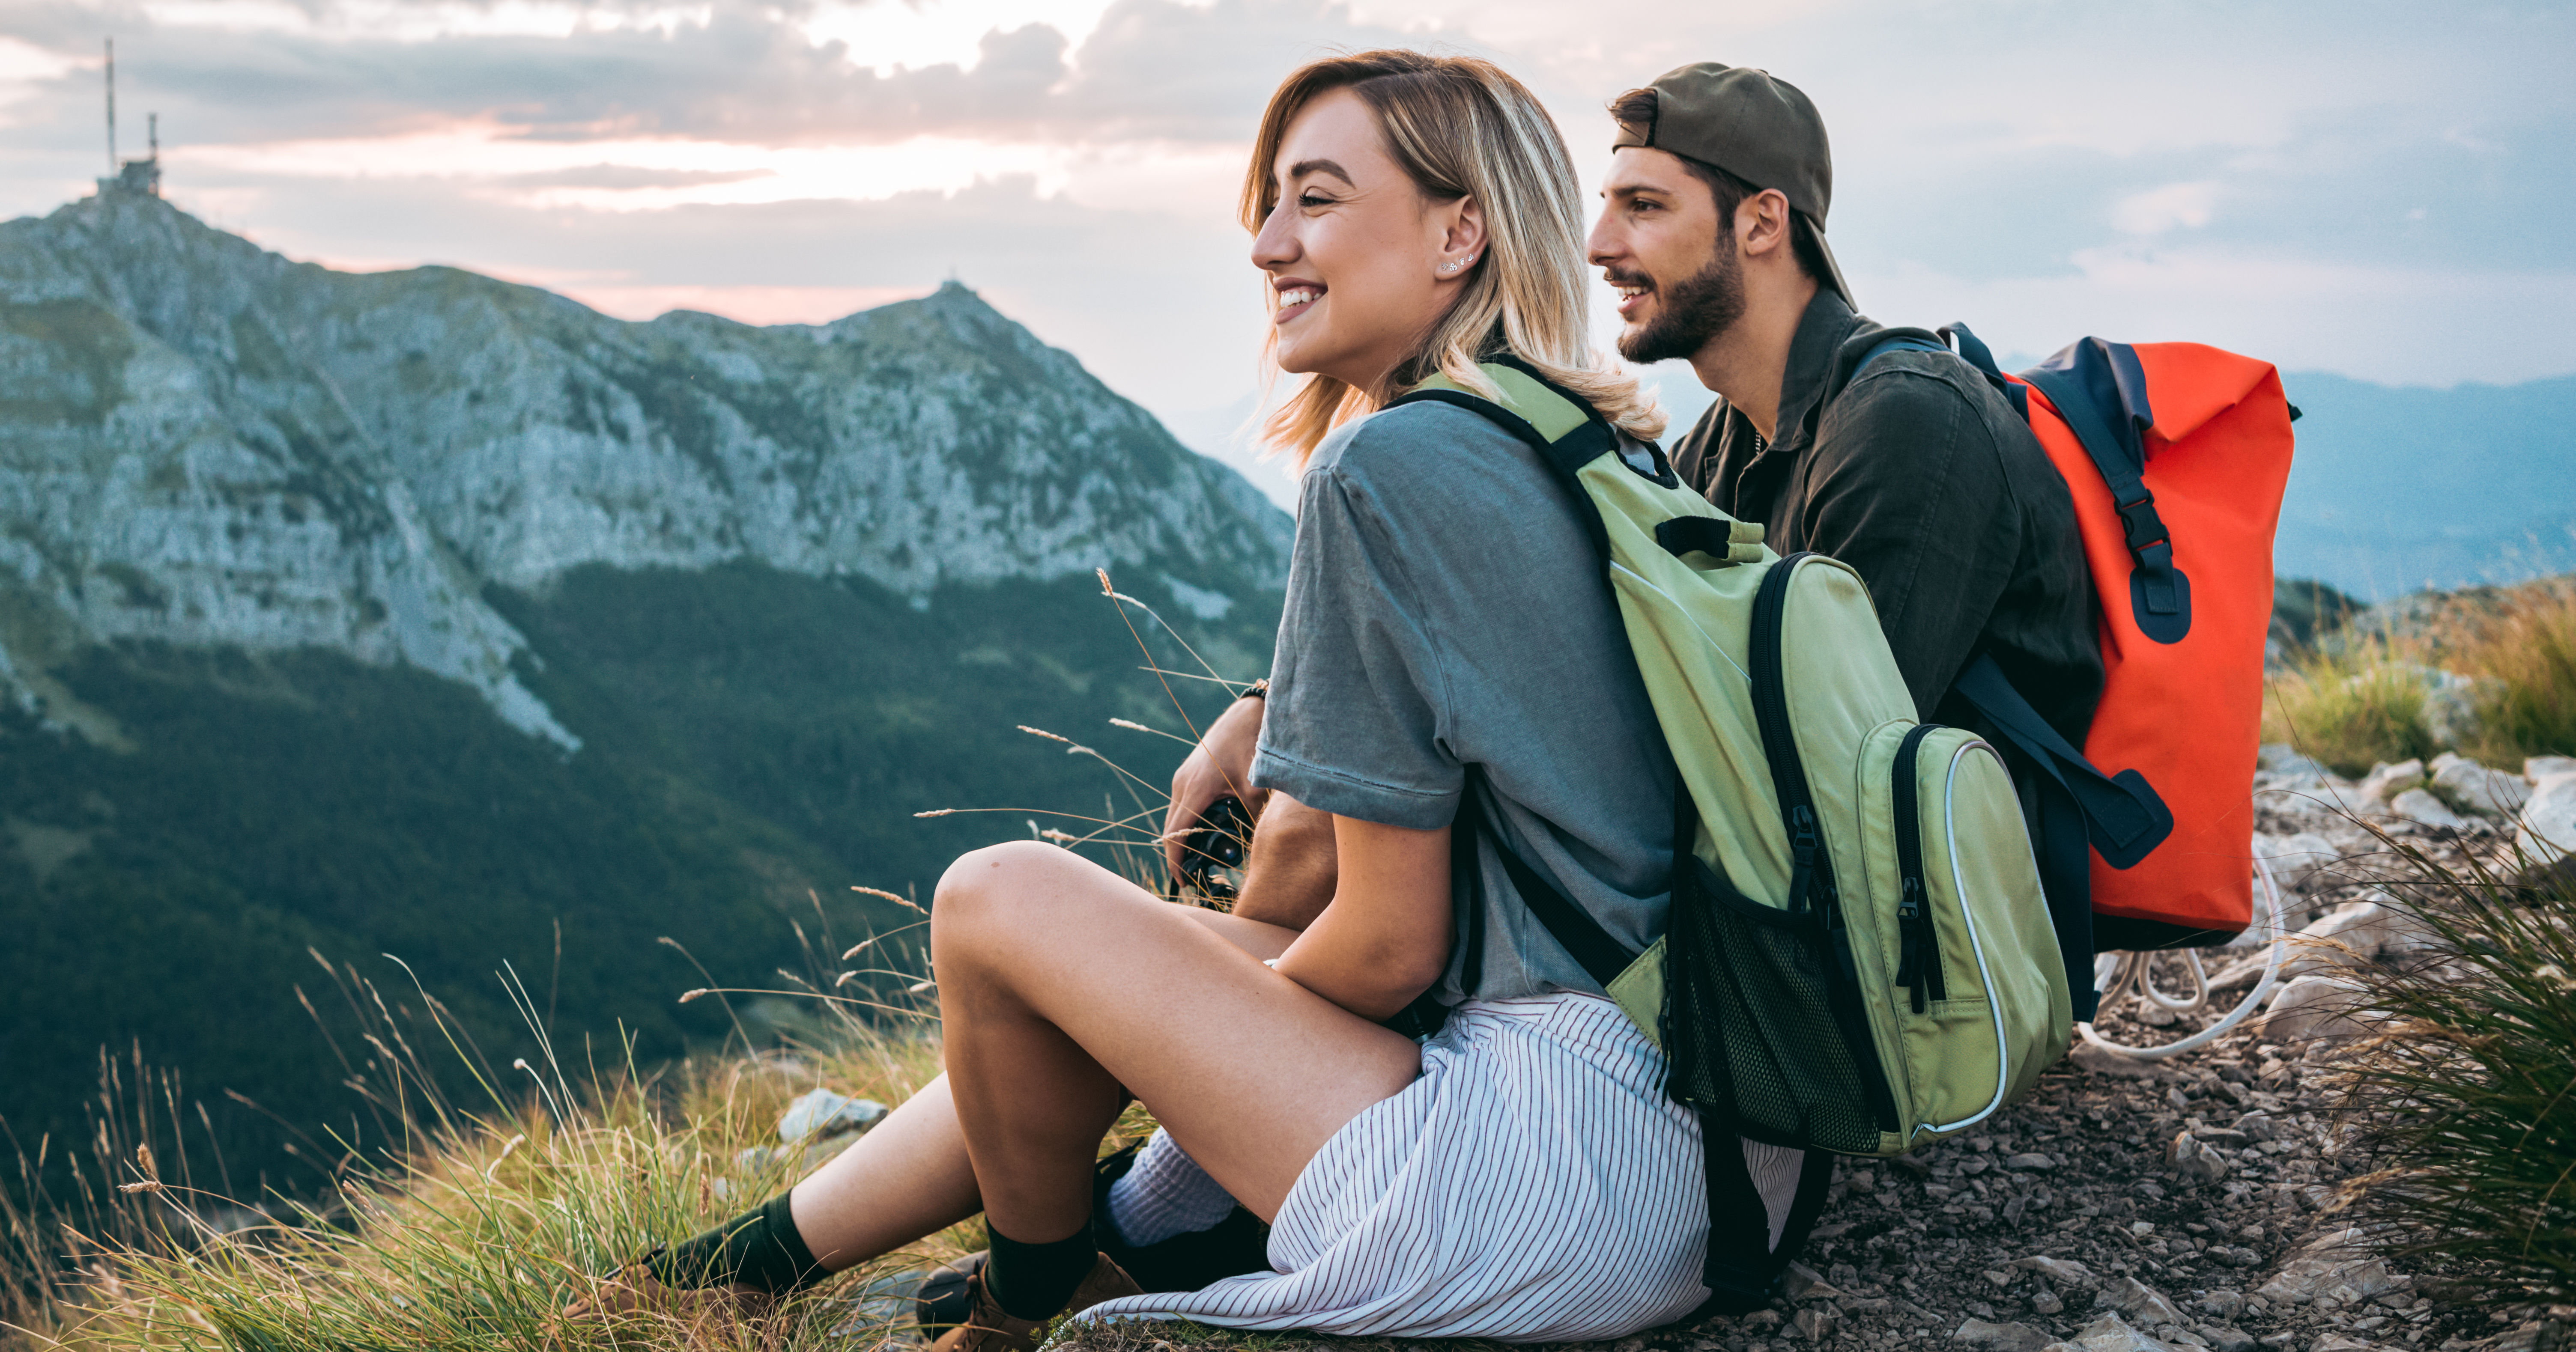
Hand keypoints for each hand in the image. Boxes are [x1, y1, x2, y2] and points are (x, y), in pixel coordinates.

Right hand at [1165, 694, 1268, 881]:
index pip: (1176, 835)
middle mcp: (1182, 784)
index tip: (1182, 883)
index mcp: (1196, 789)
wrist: (1247, 715)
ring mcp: (1182, 777)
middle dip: (1176, 855)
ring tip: (1195, 862)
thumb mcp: (1256, 786)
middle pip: (1170, 829)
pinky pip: (1181, 805)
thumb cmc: (1252, 747)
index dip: (1176, 862)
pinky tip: (1202, 834)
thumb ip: (1252, 816)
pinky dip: (1186, 823)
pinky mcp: (1188, 773)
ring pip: (1174, 817)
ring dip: (1180, 839)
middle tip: (1191, 879)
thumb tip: (1256, 845)